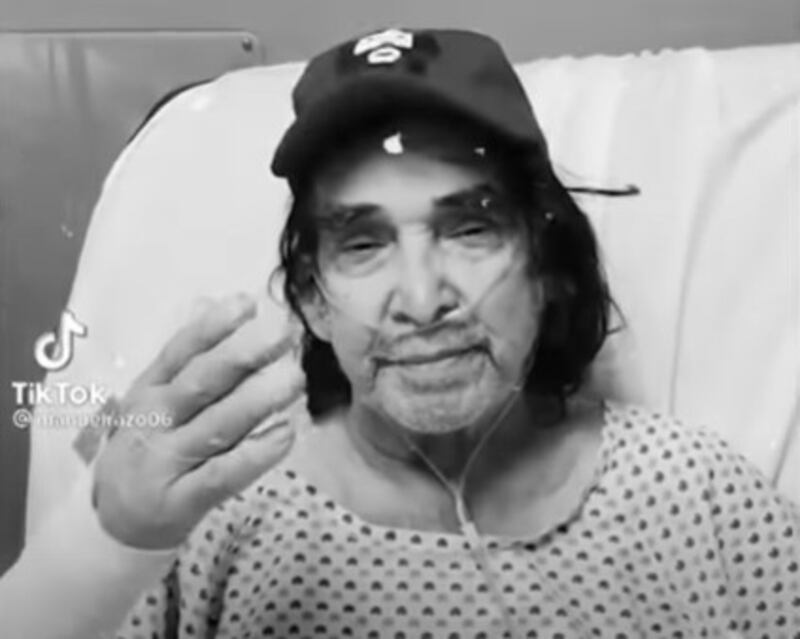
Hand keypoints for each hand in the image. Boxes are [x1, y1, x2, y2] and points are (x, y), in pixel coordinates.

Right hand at [93, 293, 303, 549]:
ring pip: (217, 426)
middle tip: (283, 335)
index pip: (179, 352)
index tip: (248, 303)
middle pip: (200, 384)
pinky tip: (286, 433)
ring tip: (295, 379)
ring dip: (257, 401)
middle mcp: (156, 421)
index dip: (212, 327)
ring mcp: (167, 461)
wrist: (115, 523)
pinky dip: (255, 454)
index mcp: (149, 390)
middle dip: (242, 356)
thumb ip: (184, 360)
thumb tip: (210, 303)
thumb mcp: (153, 401)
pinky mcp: (183, 499)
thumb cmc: (148, 448)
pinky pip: (223, 474)